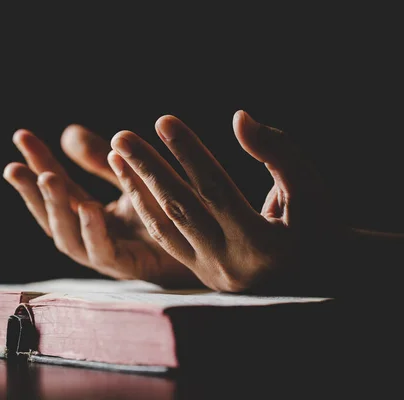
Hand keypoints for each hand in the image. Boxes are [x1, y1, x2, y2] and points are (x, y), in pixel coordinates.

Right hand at [4, 125, 201, 287]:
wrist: (209, 238)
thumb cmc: (168, 208)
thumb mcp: (130, 176)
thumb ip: (100, 159)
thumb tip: (67, 133)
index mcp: (90, 215)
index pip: (56, 188)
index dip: (38, 163)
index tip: (21, 136)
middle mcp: (94, 236)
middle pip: (52, 217)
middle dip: (32, 192)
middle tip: (14, 166)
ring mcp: (109, 254)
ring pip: (69, 240)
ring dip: (56, 210)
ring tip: (47, 179)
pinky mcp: (131, 267)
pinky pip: (105, 253)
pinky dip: (93, 233)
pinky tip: (88, 208)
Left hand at [107, 111, 343, 292]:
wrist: (317, 275)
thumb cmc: (317, 225)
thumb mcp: (309, 187)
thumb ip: (278, 151)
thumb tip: (239, 118)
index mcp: (261, 243)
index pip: (214, 189)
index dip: (188, 154)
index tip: (163, 121)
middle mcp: (229, 262)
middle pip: (179, 208)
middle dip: (147, 170)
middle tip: (121, 137)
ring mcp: (210, 272)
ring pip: (164, 226)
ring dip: (137, 190)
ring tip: (115, 155)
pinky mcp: (200, 273)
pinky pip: (166, 239)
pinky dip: (147, 209)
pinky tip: (131, 183)